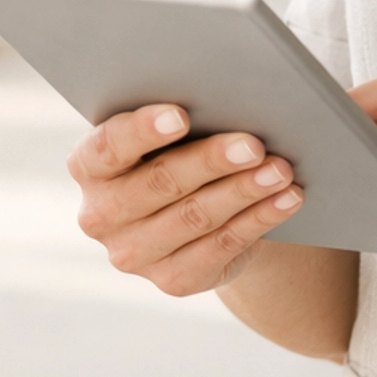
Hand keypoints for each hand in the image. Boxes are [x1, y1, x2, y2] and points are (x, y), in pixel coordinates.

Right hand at [68, 105, 304, 295]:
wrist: (187, 209)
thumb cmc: (174, 149)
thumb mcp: (163, 132)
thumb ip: (176, 117)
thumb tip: (229, 96)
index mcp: (89, 166)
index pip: (109, 147)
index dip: (143, 130)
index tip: (181, 115)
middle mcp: (101, 215)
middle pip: (161, 183)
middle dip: (212, 161)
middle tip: (254, 144)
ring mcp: (134, 254)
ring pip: (195, 217)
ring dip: (244, 190)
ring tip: (281, 169)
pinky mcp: (173, 280)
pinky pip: (221, 246)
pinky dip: (259, 219)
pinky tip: (287, 198)